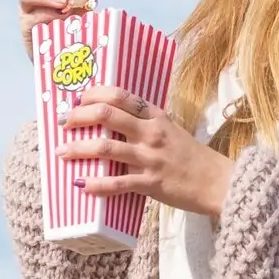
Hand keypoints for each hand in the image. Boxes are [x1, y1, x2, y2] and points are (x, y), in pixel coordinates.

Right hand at [18, 0, 91, 60]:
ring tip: (64, 4)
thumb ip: (85, 5)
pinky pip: (30, 18)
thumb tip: (89, 0)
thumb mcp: (85, 15)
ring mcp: (28, 9)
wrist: (64, 58)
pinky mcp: (25, 27)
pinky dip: (46, 17)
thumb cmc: (77, 33)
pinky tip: (59, 22)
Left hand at [58, 85, 234, 217]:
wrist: (218, 182)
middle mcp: (151, 133)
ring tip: (61, 152)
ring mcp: (149, 158)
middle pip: (106, 115)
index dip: (93, 94)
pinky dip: (96, 184)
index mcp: (155, 116)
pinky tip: (81, 184)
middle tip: (64, 123)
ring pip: (105, 148)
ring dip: (78, 149)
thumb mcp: (172, 130)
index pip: (119, 95)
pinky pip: (117, 183)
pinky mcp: (150, 183)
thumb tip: (115, 121)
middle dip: (78, 117)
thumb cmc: (193, 157)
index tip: (78, 100)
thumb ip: (146, 124)